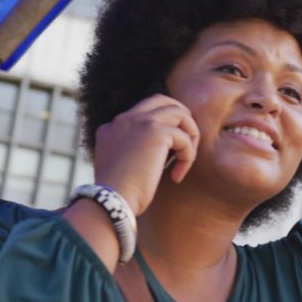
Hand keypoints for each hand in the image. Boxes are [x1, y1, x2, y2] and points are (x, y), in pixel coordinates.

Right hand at [92, 93, 199, 214]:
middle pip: (163, 100)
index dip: (162, 127)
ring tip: (186, 159)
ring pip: (180, 114)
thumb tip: (158, 153)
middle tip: (188, 141)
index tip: (166, 152)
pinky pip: (184, 138)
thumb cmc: (117, 195)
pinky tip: (177, 176)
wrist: (110, 201)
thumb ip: (133, 152)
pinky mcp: (156, 132)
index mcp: (113, 127)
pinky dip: (187, 157)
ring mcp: (140, 122)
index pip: (144, 112)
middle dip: (181, 117)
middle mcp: (125, 119)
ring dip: (190, 136)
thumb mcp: (120, 167)